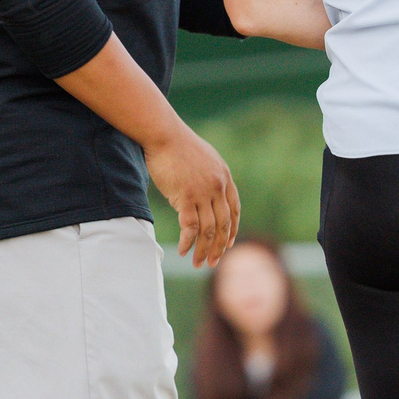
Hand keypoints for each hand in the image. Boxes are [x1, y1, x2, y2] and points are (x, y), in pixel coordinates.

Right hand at [144, 125, 238, 267]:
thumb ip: (209, 177)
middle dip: (219, 247)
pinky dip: (188, 242)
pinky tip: (183, 251)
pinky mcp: (186, 197)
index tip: (228, 244)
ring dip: (203, 250)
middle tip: (213, 263)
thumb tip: (205, 194)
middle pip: (224, 225)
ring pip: (208, 230)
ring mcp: (203, 193)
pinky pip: (190, 227)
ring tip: (198, 263)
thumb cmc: (178, 146)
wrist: (164, 134)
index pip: (234, 210)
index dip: (232, 230)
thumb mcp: (204, 159)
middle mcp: (218, 187)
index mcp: (224, 177)